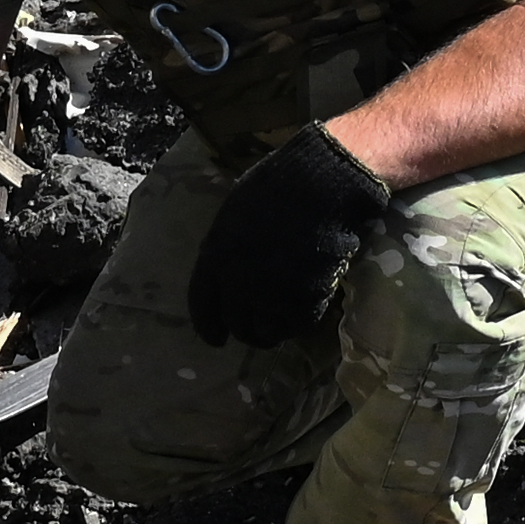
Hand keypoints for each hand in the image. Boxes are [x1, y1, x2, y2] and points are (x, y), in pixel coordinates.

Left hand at [184, 125, 395, 347]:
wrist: (322, 184)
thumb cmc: (280, 184)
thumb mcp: (237, 211)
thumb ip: (227, 244)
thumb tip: (226, 264)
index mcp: (214, 256)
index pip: (202, 305)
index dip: (208, 326)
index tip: (217, 339)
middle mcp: (236, 281)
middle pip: (237, 324)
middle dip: (248, 331)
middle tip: (261, 332)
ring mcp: (269, 294)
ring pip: (267, 332)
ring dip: (275, 331)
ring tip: (285, 322)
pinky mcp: (302, 301)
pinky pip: (298, 325)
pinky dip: (302, 322)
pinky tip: (308, 309)